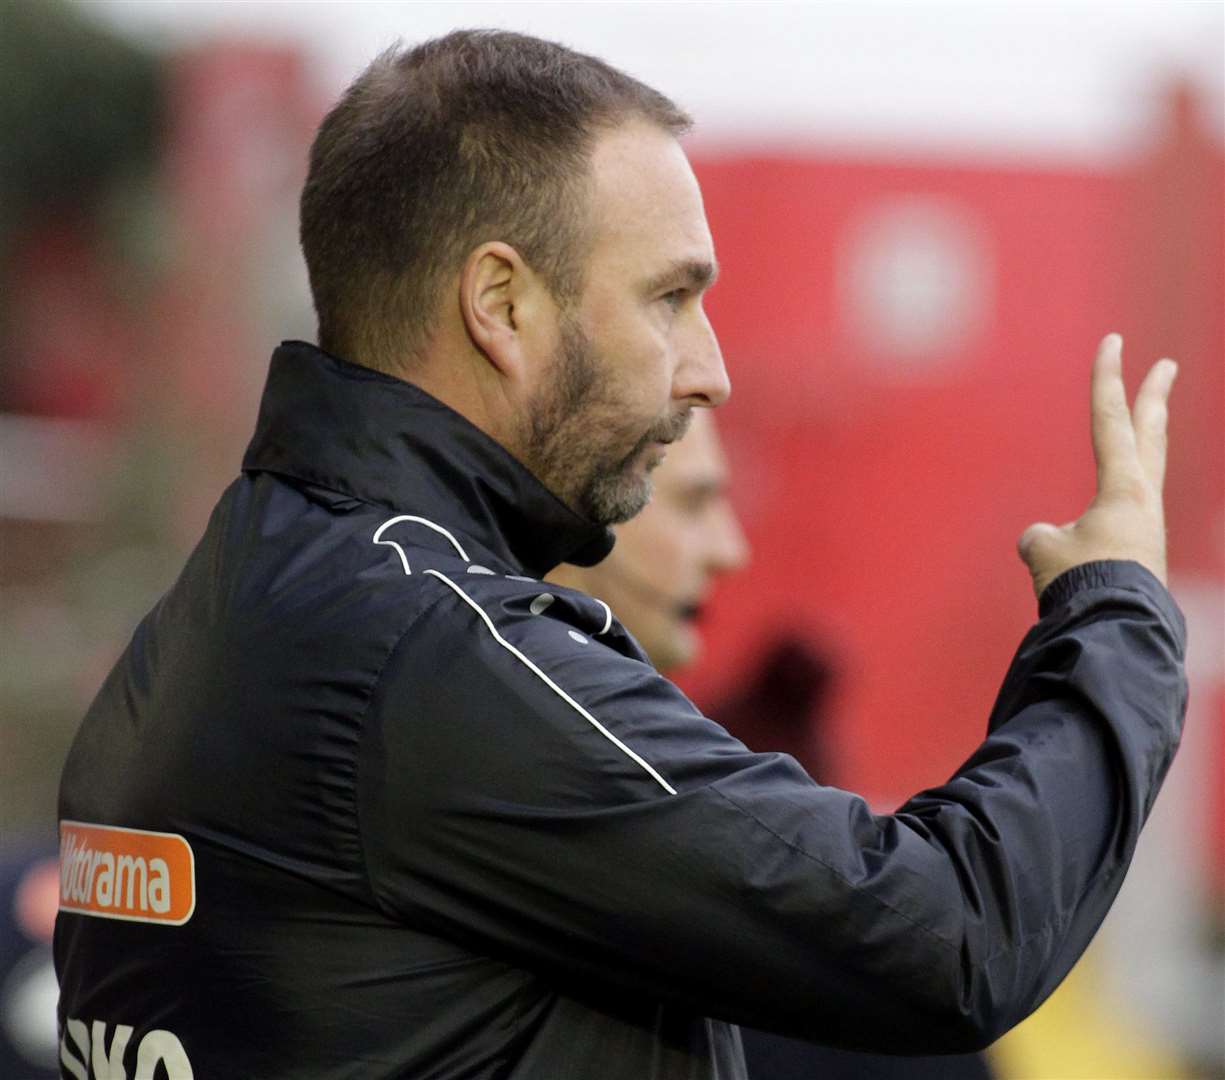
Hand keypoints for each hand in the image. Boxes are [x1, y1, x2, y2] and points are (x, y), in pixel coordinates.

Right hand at [1018, 333, 1177, 600]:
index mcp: (1124, 488)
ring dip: (1146, 446)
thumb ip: (1042, 536)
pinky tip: (1098, 526)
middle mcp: (1144, 502)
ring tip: (1144, 430)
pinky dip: (1116, 504)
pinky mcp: (1141, 557)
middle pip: (1151, 436)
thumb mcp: (1045, 551)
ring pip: (1147, 472)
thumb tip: (1047, 541)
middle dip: (1156, 398)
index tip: (1114, 341)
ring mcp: (1147, 530)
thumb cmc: (1082, 583)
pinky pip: (1126, 516)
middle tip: (1168, 365)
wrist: (1115, 630)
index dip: (1108, 378)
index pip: (1111, 420)